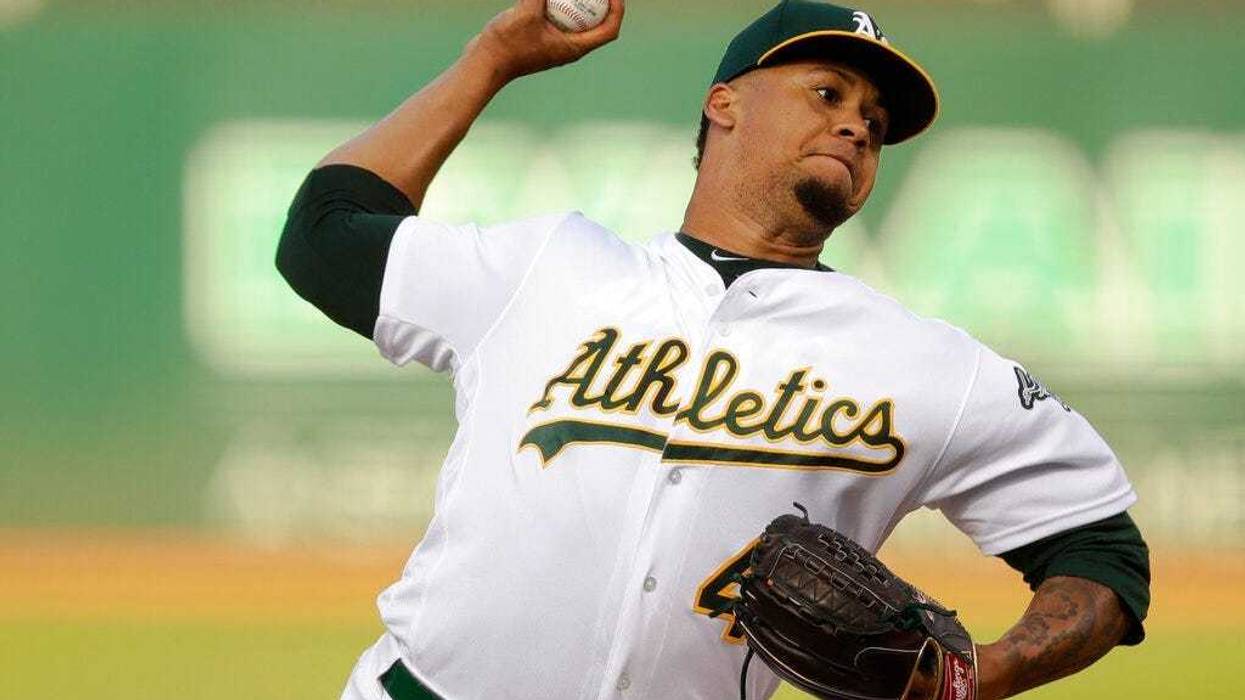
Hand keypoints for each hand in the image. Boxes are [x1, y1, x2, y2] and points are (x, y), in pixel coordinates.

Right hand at [466, 0, 624, 82]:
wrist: (484, 62)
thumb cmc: (506, 44)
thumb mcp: (527, 11)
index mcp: (574, 47)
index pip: (609, 30)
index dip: (618, 9)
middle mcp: (569, 48)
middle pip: (598, 24)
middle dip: (601, 2)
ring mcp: (556, 45)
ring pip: (578, 21)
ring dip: (580, 3)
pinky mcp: (542, 39)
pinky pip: (559, 19)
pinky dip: (561, 4)